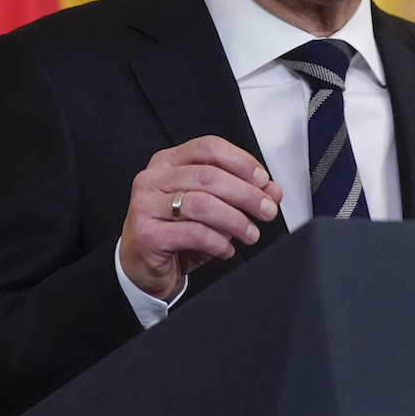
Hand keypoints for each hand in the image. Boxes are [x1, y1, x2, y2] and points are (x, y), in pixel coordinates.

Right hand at [120, 135, 282, 299]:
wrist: (142, 268)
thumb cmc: (175, 232)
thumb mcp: (212, 209)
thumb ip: (241, 195)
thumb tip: (272, 190)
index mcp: (168, 162)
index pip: (209, 148)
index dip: (241, 161)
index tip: (263, 180)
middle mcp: (154, 179)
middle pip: (209, 176)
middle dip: (246, 194)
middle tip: (267, 210)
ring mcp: (146, 205)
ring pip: (202, 204)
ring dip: (235, 220)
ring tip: (251, 233)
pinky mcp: (147, 234)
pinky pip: (193, 233)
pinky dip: (218, 242)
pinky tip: (226, 249)